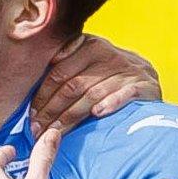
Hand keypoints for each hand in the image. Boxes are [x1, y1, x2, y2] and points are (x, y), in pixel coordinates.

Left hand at [30, 34, 161, 135]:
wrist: (147, 74)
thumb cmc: (106, 71)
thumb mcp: (85, 59)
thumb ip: (63, 65)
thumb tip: (30, 81)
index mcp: (88, 46)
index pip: (58, 73)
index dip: (42, 96)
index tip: (31, 116)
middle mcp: (107, 55)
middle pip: (73, 86)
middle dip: (52, 111)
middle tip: (38, 130)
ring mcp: (127, 70)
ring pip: (93, 94)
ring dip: (72, 116)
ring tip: (56, 133)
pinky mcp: (144, 85)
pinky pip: (125, 94)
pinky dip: (111, 102)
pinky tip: (97, 113)